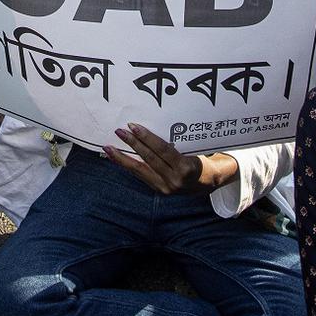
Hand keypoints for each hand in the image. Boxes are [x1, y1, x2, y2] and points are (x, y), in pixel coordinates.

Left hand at [104, 123, 234, 195]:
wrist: (207, 183)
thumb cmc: (201, 159)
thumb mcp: (194, 148)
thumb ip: (176, 142)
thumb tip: (154, 125)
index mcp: (186, 167)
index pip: (162, 150)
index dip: (146, 137)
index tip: (133, 126)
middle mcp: (174, 180)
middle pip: (148, 159)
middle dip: (132, 144)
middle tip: (119, 131)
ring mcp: (166, 188)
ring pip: (140, 171)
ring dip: (122, 159)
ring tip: (108, 148)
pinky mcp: (159, 191)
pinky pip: (141, 176)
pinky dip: (128, 166)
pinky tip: (117, 159)